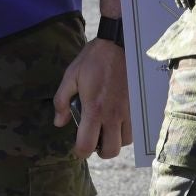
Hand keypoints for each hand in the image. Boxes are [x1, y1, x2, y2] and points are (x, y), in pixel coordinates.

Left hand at [52, 38, 129, 158]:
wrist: (119, 44)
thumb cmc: (93, 59)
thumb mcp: (71, 76)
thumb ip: (62, 101)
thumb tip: (58, 122)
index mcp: (94, 109)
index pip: (87, 145)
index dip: (80, 152)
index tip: (77, 147)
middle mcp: (113, 115)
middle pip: (110, 151)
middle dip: (99, 150)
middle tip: (93, 140)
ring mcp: (128, 112)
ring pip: (124, 142)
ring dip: (113, 141)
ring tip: (105, 130)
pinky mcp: (137, 106)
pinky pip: (134, 130)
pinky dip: (125, 132)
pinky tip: (117, 122)